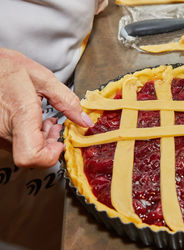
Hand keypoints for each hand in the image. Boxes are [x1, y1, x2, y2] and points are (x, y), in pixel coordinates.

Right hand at [0, 48, 93, 167]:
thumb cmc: (6, 67)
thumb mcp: (43, 79)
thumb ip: (67, 101)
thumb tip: (84, 121)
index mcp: (20, 114)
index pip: (31, 156)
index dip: (49, 156)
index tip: (59, 142)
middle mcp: (4, 129)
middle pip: (32, 155)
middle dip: (50, 142)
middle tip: (55, 124)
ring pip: (25, 151)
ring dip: (41, 139)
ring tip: (44, 119)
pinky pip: (16, 144)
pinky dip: (29, 137)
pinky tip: (32, 120)